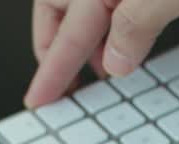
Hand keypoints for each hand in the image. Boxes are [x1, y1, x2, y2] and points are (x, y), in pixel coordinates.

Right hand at [25, 0, 178, 107]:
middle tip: (64, 87)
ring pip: (82, 2)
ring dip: (84, 35)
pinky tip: (123, 35)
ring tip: (100, 67)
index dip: (51, 70)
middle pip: (58, 11)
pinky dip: (108, 18)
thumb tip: (114, 61)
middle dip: (58, 50)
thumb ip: (138, 25)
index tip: (40, 99)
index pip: (63, 33)